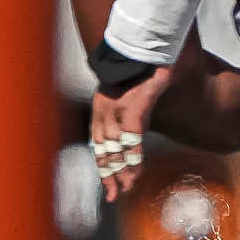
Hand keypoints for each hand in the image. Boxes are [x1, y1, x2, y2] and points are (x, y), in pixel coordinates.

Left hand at [89, 62, 173, 201]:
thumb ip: (128, 107)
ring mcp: (117, 108)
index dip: (103, 165)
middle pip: (103, 150)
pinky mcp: (134, 105)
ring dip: (122, 170)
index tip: (109, 184)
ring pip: (116, 148)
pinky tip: (136, 170)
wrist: (141, 45)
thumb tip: (138, 121)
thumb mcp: (128, 89)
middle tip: (115, 194)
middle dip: (109, 174)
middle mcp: (104, 110)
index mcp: (100, 108)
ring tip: (127, 187)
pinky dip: (133, 155)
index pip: (98, 144)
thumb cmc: (137, 66)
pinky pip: (132, 137)